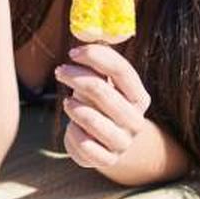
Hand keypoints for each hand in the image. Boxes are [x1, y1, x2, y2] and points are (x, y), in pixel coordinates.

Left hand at [53, 44, 151, 168]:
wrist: (108, 145)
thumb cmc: (102, 106)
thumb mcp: (104, 85)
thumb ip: (97, 65)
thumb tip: (83, 38)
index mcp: (139, 96)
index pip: (121, 70)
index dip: (95, 57)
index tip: (72, 52)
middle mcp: (136, 120)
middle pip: (101, 91)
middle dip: (75, 77)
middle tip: (60, 70)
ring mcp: (123, 142)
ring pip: (91, 119)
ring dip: (73, 106)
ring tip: (68, 102)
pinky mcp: (108, 160)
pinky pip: (84, 144)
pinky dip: (73, 133)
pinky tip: (73, 128)